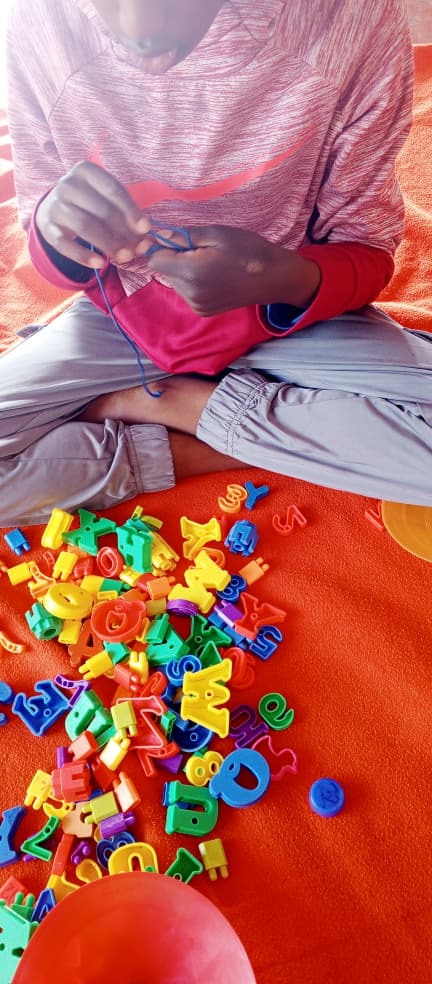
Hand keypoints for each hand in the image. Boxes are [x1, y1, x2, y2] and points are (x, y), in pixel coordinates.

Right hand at [35, 161, 149, 268]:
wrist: (54, 208)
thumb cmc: (90, 202)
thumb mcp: (106, 198)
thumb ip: (126, 214)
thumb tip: (145, 239)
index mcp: (86, 171)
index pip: (113, 190)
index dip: (131, 210)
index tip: (145, 229)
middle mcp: (68, 184)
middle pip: (101, 210)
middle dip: (123, 232)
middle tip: (137, 250)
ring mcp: (55, 205)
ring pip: (85, 226)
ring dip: (108, 244)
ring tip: (124, 258)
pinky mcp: (47, 227)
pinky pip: (65, 244)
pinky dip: (83, 256)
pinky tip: (100, 264)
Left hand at [146, 224, 319, 313]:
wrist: (272, 278)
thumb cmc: (247, 250)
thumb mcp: (216, 233)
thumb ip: (183, 236)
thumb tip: (158, 235)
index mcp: (191, 272)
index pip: (155, 260)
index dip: (162, 247)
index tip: (178, 240)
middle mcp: (190, 293)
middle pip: (164, 271)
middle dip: (175, 259)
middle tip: (200, 250)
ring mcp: (196, 305)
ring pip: (173, 282)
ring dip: (183, 271)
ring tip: (209, 264)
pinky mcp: (202, 311)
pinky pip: (185, 292)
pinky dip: (191, 282)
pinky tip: (212, 276)